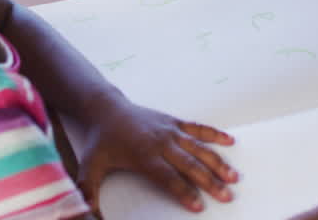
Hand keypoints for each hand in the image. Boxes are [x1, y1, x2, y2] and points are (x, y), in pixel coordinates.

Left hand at [73, 98, 237, 213]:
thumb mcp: (89, 166)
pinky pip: (198, 128)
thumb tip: (84, 212)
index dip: (184, 192)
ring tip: (234, 177)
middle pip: (190, 165)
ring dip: (218, 162)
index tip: (199, 206)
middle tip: (226, 196)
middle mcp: (161, 143)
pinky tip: (231, 141)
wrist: (105, 108)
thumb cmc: (100, 140)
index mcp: (144, 156)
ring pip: (199, 148)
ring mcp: (170, 130)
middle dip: (210, 182)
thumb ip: (87, 190)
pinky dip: (215, 134)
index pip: (168, 178)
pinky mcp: (174, 121)